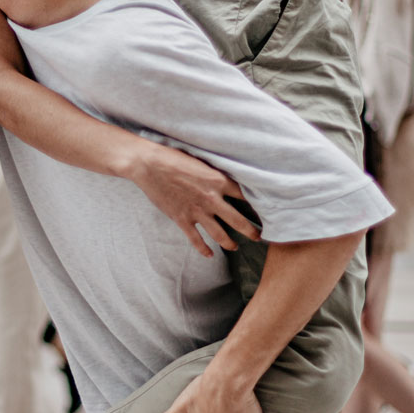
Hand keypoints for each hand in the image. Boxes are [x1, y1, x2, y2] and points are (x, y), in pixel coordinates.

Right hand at [124, 142, 259, 256]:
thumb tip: (226, 180)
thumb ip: (215, 174)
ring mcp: (197, 211)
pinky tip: (209, 255)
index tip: (265, 211)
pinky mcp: (182, 219)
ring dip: (230, 243)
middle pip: (238, 220)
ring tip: (236, 247)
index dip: (257, 204)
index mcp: (218, 181)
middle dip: (251, 231)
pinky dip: (203, 249)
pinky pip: (196, 239)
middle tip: (259, 237)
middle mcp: (211, 199)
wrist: (148, 165)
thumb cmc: (173, 157)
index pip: (245, 195)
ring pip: (220, 234)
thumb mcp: (201, 162)